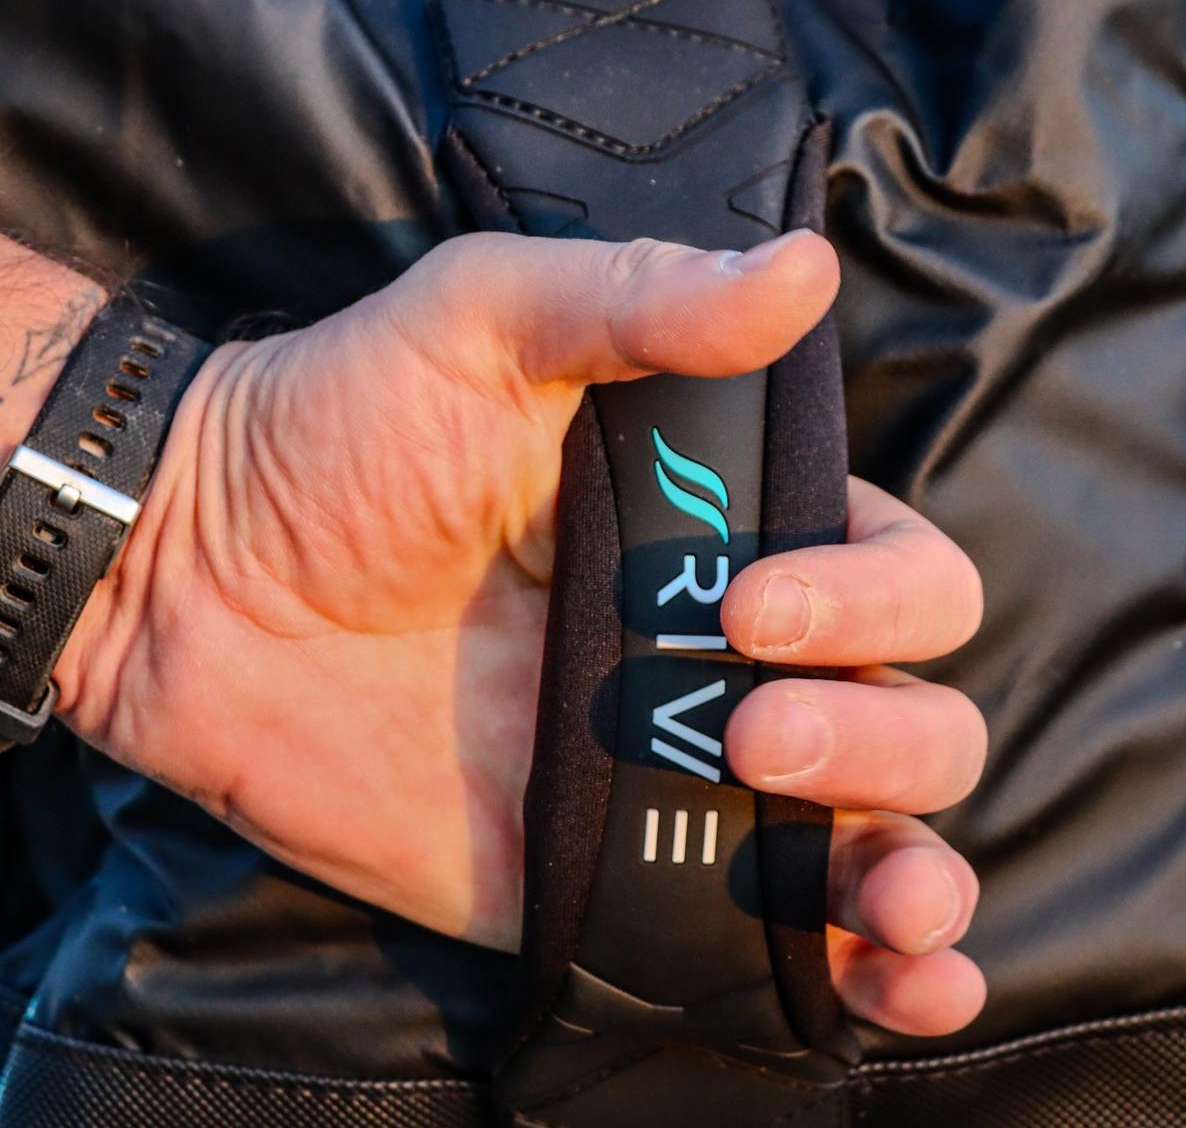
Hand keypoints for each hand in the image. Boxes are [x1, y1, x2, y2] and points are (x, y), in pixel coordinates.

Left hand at [56, 227, 986, 1036]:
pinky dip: (868, 978)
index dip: (874, 600)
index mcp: (733, 526)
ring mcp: (683, 774)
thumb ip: (644, 303)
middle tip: (751, 731)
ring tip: (891, 900)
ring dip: (917, 874)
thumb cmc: (341, 427)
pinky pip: (772, 940)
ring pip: (876, 835)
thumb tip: (805, 271)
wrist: (197, 581)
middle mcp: (733, 654)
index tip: (745, 606)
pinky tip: (907, 985)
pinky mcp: (616, 879)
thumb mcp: (488, 322)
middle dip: (884, 739)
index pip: (902, 574)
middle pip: (916, 714)